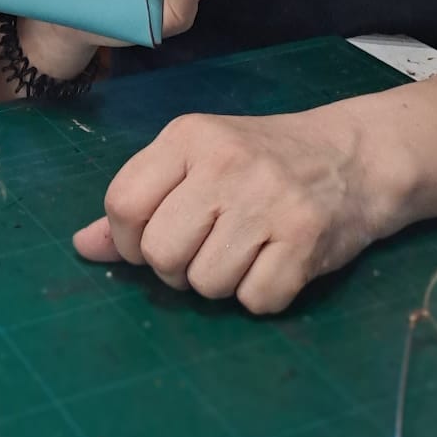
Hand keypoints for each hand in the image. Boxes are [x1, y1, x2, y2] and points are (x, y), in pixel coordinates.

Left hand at [72, 107, 389, 313]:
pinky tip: (277, 261)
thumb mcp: (195, 163)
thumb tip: (83, 247)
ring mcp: (267, 199)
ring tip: (246, 249)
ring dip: (222, 282)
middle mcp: (224, 162)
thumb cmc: (261, 161)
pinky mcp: (305, 238)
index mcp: (187, 136)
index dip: (129, 240)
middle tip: (206, 247)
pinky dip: (263, 295)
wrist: (352, 155)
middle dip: (176, 268)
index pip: (123, 204)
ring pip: (206, 284)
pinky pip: (256, 300)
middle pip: (160, 253)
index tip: (156, 238)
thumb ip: (140, 201)